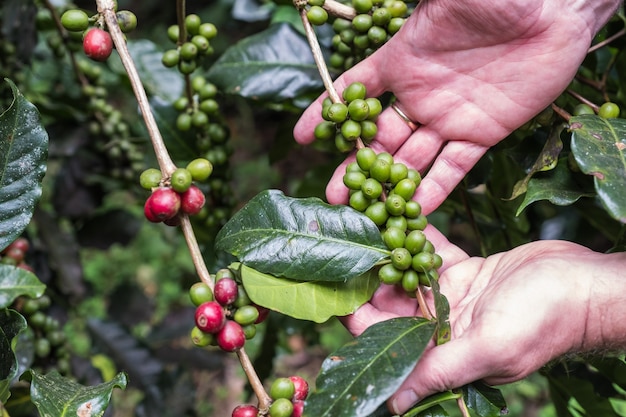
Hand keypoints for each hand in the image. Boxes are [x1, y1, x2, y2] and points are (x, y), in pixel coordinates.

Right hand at [294, 0, 616, 213]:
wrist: (557, 13)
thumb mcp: (448, 0)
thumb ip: (417, 13)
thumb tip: (366, 1)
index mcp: (402, 60)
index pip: (355, 89)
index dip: (328, 112)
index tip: (303, 137)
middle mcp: (419, 94)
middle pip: (378, 136)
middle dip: (355, 165)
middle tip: (333, 195)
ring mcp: (449, 117)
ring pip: (410, 158)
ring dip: (387, 185)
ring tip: (365, 212)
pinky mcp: (481, 134)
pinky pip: (453, 167)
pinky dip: (434, 189)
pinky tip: (415, 212)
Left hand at [342, 234, 625, 414]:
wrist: (586, 285)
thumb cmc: (545, 320)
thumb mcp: (491, 347)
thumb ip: (440, 370)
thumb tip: (394, 405)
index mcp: (441, 350)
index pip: (385, 336)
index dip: (357, 311)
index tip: (332, 281)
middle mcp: (440, 327)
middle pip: (389, 302)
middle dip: (366, 274)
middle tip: (341, 240)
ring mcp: (452, 297)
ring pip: (406, 274)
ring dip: (385, 251)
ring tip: (360, 221)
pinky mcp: (465, 272)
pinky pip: (432, 252)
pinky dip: (415, 235)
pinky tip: (395, 213)